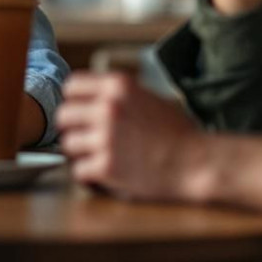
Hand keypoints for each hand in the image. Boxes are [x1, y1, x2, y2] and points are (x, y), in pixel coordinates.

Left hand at [56, 71, 210, 202]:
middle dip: (74, 128)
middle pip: (63, 115)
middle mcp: (108, 107)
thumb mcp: (149, 97)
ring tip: (100, 157)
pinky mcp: (106, 166)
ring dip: (81, 153)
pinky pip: (79, 170)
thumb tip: (89, 95)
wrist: (197, 163)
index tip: (82, 113)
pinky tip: (106, 173)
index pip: (71, 86)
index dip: (74, 101)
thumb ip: (119, 94)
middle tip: (88, 139)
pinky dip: (90, 175)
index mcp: (118, 86)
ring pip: (68, 144)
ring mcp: (105, 137)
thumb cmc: (179, 133)